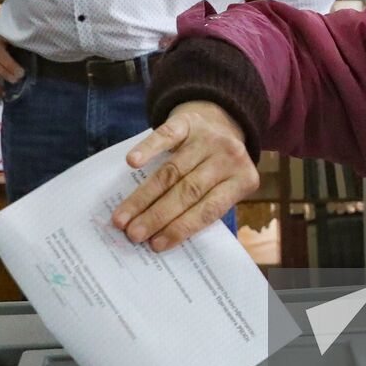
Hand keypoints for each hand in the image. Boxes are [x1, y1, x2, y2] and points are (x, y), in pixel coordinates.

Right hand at [111, 101, 258, 251]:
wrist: (222, 120)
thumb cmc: (218, 167)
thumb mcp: (226, 186)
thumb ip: (203, 207)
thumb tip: (160, 236)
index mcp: (243, 180)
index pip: (208, 210)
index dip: (180, 228)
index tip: (156, 245)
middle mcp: (228, 157)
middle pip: (187, 192)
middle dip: (157, 216)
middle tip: (134, 234)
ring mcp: (208, 137)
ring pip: (171, 170)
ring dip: (144, 196)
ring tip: (123, 217)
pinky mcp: (188, 121)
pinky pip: (166, 136)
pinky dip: (148, 149)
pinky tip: (132, 162)